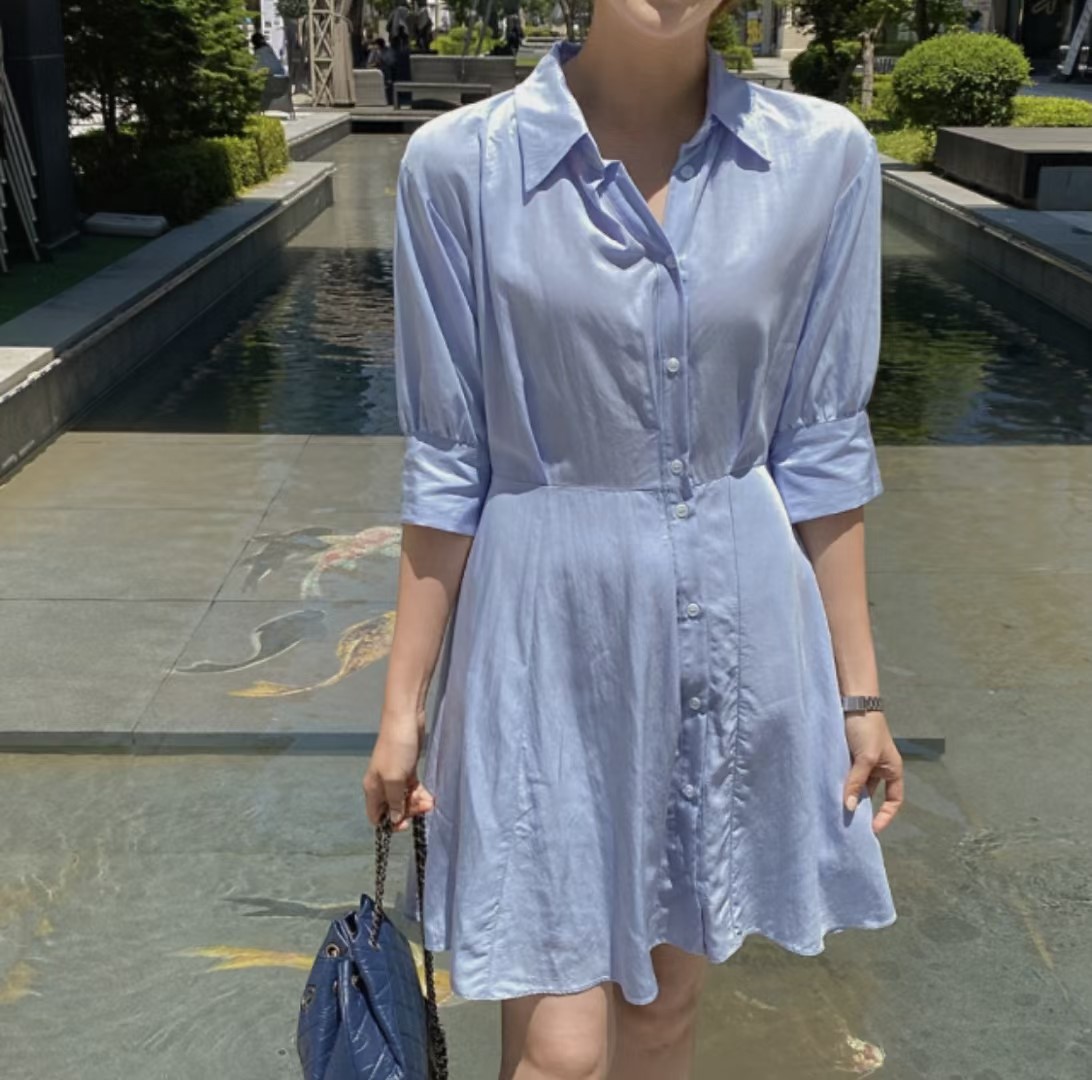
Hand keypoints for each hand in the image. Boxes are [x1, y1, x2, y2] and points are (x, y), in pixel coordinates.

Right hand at [362, 709, 434, 832]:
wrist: (406, 720)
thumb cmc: (397, 748)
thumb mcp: (394, 779)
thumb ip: (394, 802)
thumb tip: (394, 820)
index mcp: (373, 788)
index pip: (376, 816)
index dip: (389, 823)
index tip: (405, 822)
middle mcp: (382, 784)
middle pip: (393, 809)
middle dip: (408, 812)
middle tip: (423, 808)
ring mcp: (395, 776)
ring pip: (405, 799)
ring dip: (418, 803)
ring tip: (431, 802)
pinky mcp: (407, 769)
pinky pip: (413, 788)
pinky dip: (421, 794)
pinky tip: (431, 797)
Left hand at [842, 711, 903, 833]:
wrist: (853, 701)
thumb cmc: (867, 729)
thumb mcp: (865, 758)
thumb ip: (856, 782)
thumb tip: (848, 808)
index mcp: (892, 769)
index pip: (894, 800)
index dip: (886, 815)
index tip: (872, 829)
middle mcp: (879, 767)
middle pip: (872, 794)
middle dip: (862, 807)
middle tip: (848, 823)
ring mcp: (863, 761)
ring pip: (856, 784)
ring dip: (848, 795)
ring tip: (835, 810)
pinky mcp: (848, 754)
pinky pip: (845, 774)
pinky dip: (840, 783)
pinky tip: (829, 791)